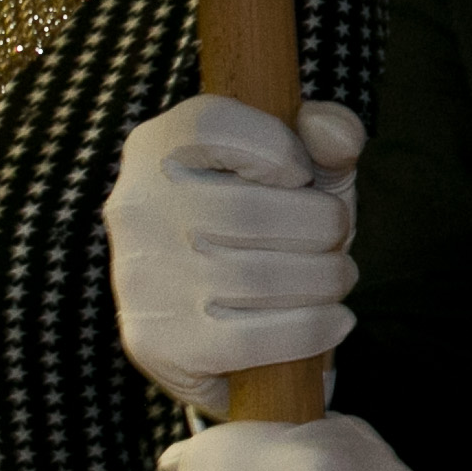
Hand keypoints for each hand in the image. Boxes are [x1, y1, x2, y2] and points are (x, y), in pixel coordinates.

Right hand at [105, 95, 365, 413]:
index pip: (211, 126)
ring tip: (334, 279)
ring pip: (261, 279)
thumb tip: (333, 135)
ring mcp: (140, 280)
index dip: (278, 149)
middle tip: (335, 242)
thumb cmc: (273, 234)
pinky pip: (254, 339)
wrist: (226, 331)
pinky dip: (313, 329)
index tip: (301, 177)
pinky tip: (334, 320)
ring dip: (325, 281)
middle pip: (252, 212)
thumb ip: (329, 136)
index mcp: (157, 147)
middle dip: (323, 229)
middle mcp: (135, 209)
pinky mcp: (157, 344)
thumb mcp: (306, 174)